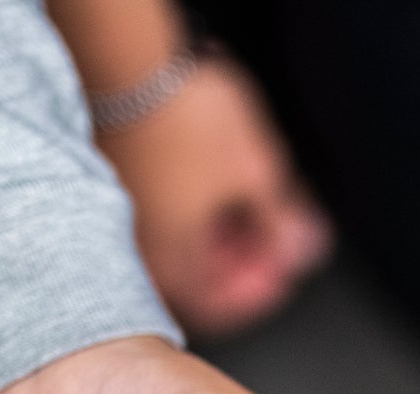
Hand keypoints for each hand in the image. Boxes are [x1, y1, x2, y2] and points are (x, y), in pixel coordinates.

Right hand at [97, 54, 330, 337]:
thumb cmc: (184, 116)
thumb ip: (283, 221)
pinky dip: (197, 205)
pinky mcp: (119, 183)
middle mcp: (140, 249)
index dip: (260, 291)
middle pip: (201, 275)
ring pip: (183, 242)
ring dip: (225, 230)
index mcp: (172, 263)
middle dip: (248, 256)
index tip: (285, 268)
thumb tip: (300, 244)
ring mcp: (125, 216)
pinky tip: (218, 179)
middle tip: (278, 234)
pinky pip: (163, 211)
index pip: (220, 307)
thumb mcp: (257, 172)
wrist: (129, 61)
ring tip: (256, 201)